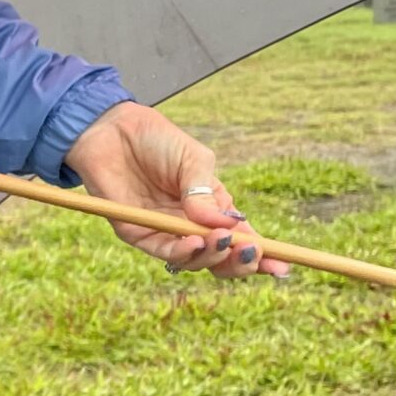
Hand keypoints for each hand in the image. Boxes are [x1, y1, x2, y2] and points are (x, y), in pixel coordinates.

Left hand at [62, 102, 288, 279]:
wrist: (113, 129)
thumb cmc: (157, 141)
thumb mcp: (194, 159)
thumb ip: (206, 192)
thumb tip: (225, 225)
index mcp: (212, 208)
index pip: (241, 239)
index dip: (262, 256)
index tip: (283, 266)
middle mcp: (191, 225)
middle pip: (221, 259)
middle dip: (240, 262)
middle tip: (252, 253)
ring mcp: (165, 232)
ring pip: (196, 261)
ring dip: (212, 256)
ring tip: (221, 241)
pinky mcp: (138, 233)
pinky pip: (164, 252)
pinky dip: (182, 252)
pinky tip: (195, 241)